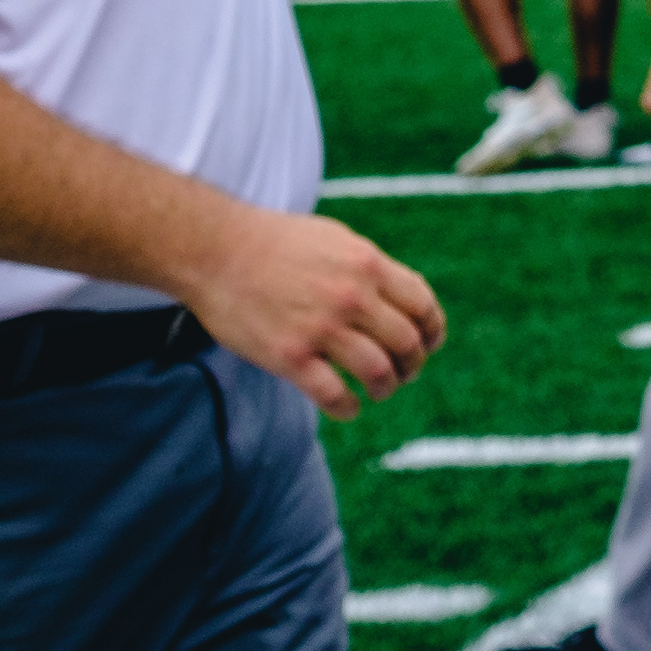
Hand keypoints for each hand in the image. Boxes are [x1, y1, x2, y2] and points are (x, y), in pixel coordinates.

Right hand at [183, 205, 446, 419]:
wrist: (217, 251)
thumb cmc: (278, 243)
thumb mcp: (338, 241)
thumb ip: (371, 268)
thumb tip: (402, 295)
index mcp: (369, 265)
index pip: (423, 305)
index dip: (433, 331)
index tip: (429, 344)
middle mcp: (353, 297)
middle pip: (407, 343)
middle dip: (412, 364)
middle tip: (405, 374)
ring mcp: (321, 328)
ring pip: (378, 371)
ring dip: (386, 387)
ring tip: (380, 391)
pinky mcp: (289, 355)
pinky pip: (333, 394)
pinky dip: (348, 408)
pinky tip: (348, 409)